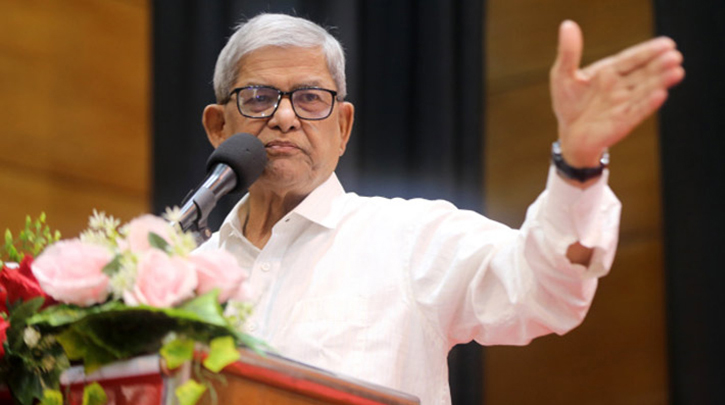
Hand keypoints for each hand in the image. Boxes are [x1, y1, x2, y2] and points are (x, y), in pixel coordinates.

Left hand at [550, 20, 684, 167]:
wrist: (570, 135)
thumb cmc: (568, 104)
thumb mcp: (563, 76)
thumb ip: (568, 53)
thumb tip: (568, 25)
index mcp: (609, 72)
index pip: (631, 59)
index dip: (647, 52)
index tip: (666, 44)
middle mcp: (621, 86)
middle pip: (643, 73)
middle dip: (659, 65)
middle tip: (675, 56)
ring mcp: (624, 104)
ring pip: (645, 90)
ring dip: (660, 81)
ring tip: (677, 71)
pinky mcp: (624, 121)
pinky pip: (638, 110)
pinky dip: (648, 103)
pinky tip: (661, 94)